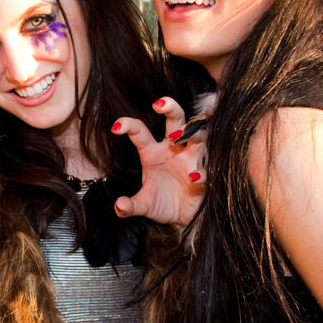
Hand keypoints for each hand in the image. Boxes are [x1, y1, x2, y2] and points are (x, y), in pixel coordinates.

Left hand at [111, 97, 206, 228]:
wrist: (183, 219)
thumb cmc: (163, 204)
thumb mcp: (144, 205)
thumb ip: (131, 206)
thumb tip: (119, 207)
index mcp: (152, 152)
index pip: (140, 132)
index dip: (129, 125)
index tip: (116, 127)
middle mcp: (173, 150)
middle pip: (175, 120)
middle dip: (170, 108)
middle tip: (160, 104)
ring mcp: (191, 159)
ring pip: (197, 136)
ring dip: (190, 134)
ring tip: (178, 138)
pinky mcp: (205, 174)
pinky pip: (206, 168)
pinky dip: (201, 172)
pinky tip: (194, 177)